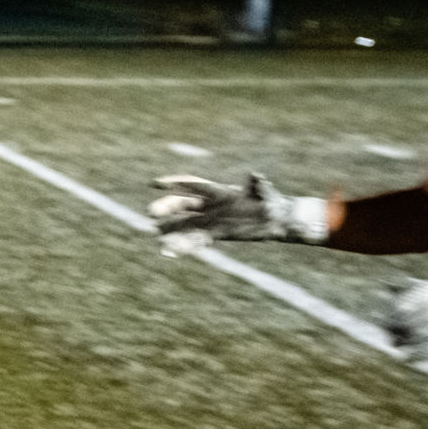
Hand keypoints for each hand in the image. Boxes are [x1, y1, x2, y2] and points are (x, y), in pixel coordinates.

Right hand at [147, 172, 330, 253]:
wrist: (275, 219)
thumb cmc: (271, 201)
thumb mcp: (266, 193)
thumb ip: (259, 186)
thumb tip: (256, 176)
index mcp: (219, 191)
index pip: (193, 185)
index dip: (175, 183)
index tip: (155, 183)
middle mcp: (210, 205)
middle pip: (183, 204)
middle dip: (167, 207)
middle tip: (151, 213)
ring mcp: (210, 220)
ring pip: (185, 224)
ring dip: (170, 229)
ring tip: (156, 235)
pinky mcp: (214, 234)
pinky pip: (195, 240)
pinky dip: (184, 246)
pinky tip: (170, 252)